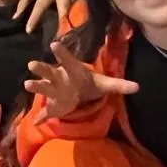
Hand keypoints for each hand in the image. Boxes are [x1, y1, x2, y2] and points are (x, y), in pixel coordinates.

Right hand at [24, 41, 138, 119]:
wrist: (78, 91)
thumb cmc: (88, 83)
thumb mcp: (104, 83)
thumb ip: (119, 85)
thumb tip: (138, 87)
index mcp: (72, 70)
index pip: (67, 59)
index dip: (61, 53)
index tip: (54, 44)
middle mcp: (60, 78)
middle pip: (49, 72)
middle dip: (41, 68)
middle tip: (32, 64)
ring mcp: (54, 91)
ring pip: (43, 87)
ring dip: (36, 86)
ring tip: (27, 83)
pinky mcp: (53, 106)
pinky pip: (46, 111)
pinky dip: (41, 117)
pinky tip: (36, 121)